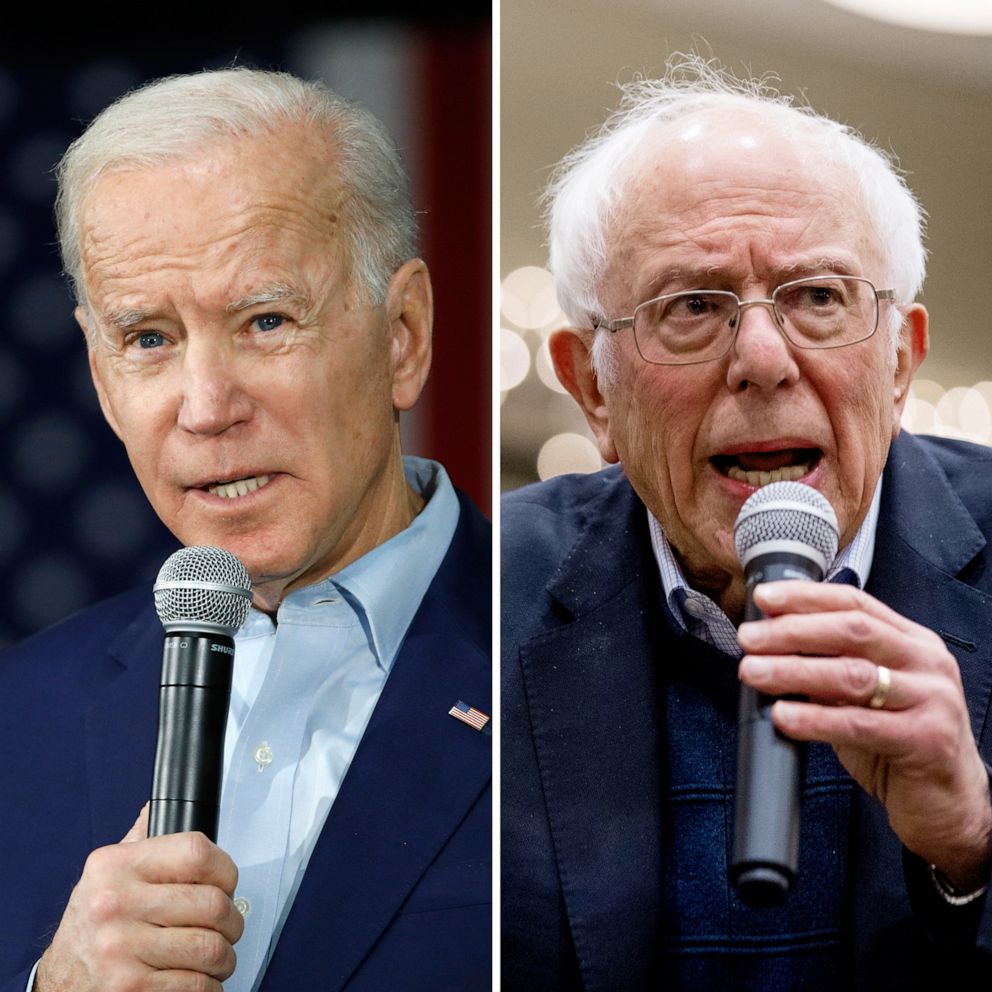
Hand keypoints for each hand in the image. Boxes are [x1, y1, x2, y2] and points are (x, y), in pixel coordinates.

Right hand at [36, 804, 243, 991]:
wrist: (61, 981)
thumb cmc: (93, 925)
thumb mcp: (108, 872)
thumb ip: (140, 839)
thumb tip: (158, 806)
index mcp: (116, 866)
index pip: (197, 852)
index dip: (225, 870)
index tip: (227, 884)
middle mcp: (115, 904)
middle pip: (212, 904)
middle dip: (232, 921)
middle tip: (227, 927)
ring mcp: (121, 949)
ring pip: (210, 947)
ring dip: (225, 957)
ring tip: (217, 956)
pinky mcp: (129, 988)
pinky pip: (195, 985)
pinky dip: (209, 986)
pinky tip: (200, 979)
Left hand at [737, 581, 991, 891]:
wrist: (950, 804)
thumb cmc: (899, 743)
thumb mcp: (865, 696)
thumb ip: (829, 666)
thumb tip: (769, 645)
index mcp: (912, 641)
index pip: (855, 604)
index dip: (806, 598)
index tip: (764, 597)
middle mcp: (927, 662)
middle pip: (852, 631)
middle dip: (792, 631)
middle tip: (748, 638)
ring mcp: (932, 699)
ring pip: (852, 675)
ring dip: (793, 670)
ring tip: (752, 672)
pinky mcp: (927, 740)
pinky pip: (860, 724)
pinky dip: (815, 719)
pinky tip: (783, 716)